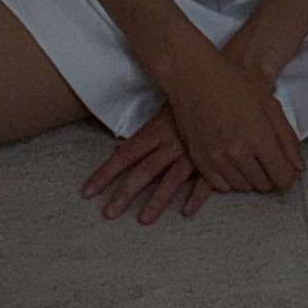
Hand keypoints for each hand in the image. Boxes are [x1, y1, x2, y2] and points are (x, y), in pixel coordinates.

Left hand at [81, 105, 215, 223]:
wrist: (219, 87)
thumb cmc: (187, 100)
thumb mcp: (161, 113)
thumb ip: (141, 135)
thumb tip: (115, 147)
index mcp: (155, 131)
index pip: (124, 155)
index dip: (105, 174)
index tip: (88, 192)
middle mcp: (170, 143)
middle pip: (144, 171)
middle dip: (125, 193)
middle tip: (108, 214)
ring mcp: (192, 151)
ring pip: (172, 179)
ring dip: (157, 201)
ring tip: (143, 220)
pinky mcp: (214, 157)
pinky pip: (206, 179)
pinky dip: (196, 195)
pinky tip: (187, 211)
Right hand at [161, 30, 305, 196]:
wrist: (194, 77)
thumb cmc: (234, 84)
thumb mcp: (270, 104)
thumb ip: (287, 138)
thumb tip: (298, 168)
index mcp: (260, 138)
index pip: (282, 177)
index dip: (289, 176)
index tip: (287, 169)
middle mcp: (238, 153)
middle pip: (264, 184)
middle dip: (270, 175)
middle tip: (267, 158)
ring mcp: (217, 159)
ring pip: (243, 187)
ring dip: (251, 178)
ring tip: (250, 156)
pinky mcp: (200, 160)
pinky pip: (222, 186)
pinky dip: (231, 179)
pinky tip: (233, 162)